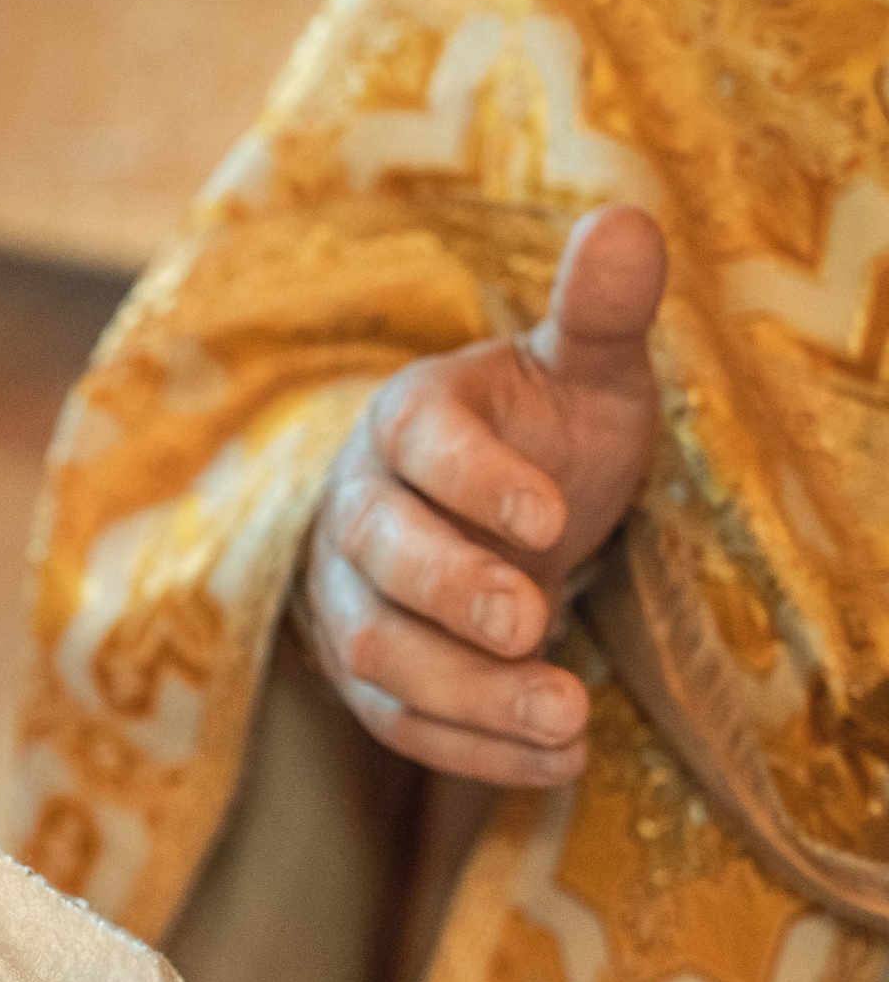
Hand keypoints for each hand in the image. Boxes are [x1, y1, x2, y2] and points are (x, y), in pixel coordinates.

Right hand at [300, 205, 666, 785]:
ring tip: (567, 716)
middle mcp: (359, 512)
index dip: (475, 482)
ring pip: (379, 654)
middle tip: (535, 620)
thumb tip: (626, 221)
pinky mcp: (371, 679)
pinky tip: (560, 760)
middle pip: (379, 558)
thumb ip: (598, 313)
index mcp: (407, 422)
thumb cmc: (536, 435)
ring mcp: (354, 602)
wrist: (475, 518)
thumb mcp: (577, 372)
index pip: (419, 446)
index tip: (551, 519)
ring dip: (468, 691)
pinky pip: (401, 724)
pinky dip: (473, 750)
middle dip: (452, 592)